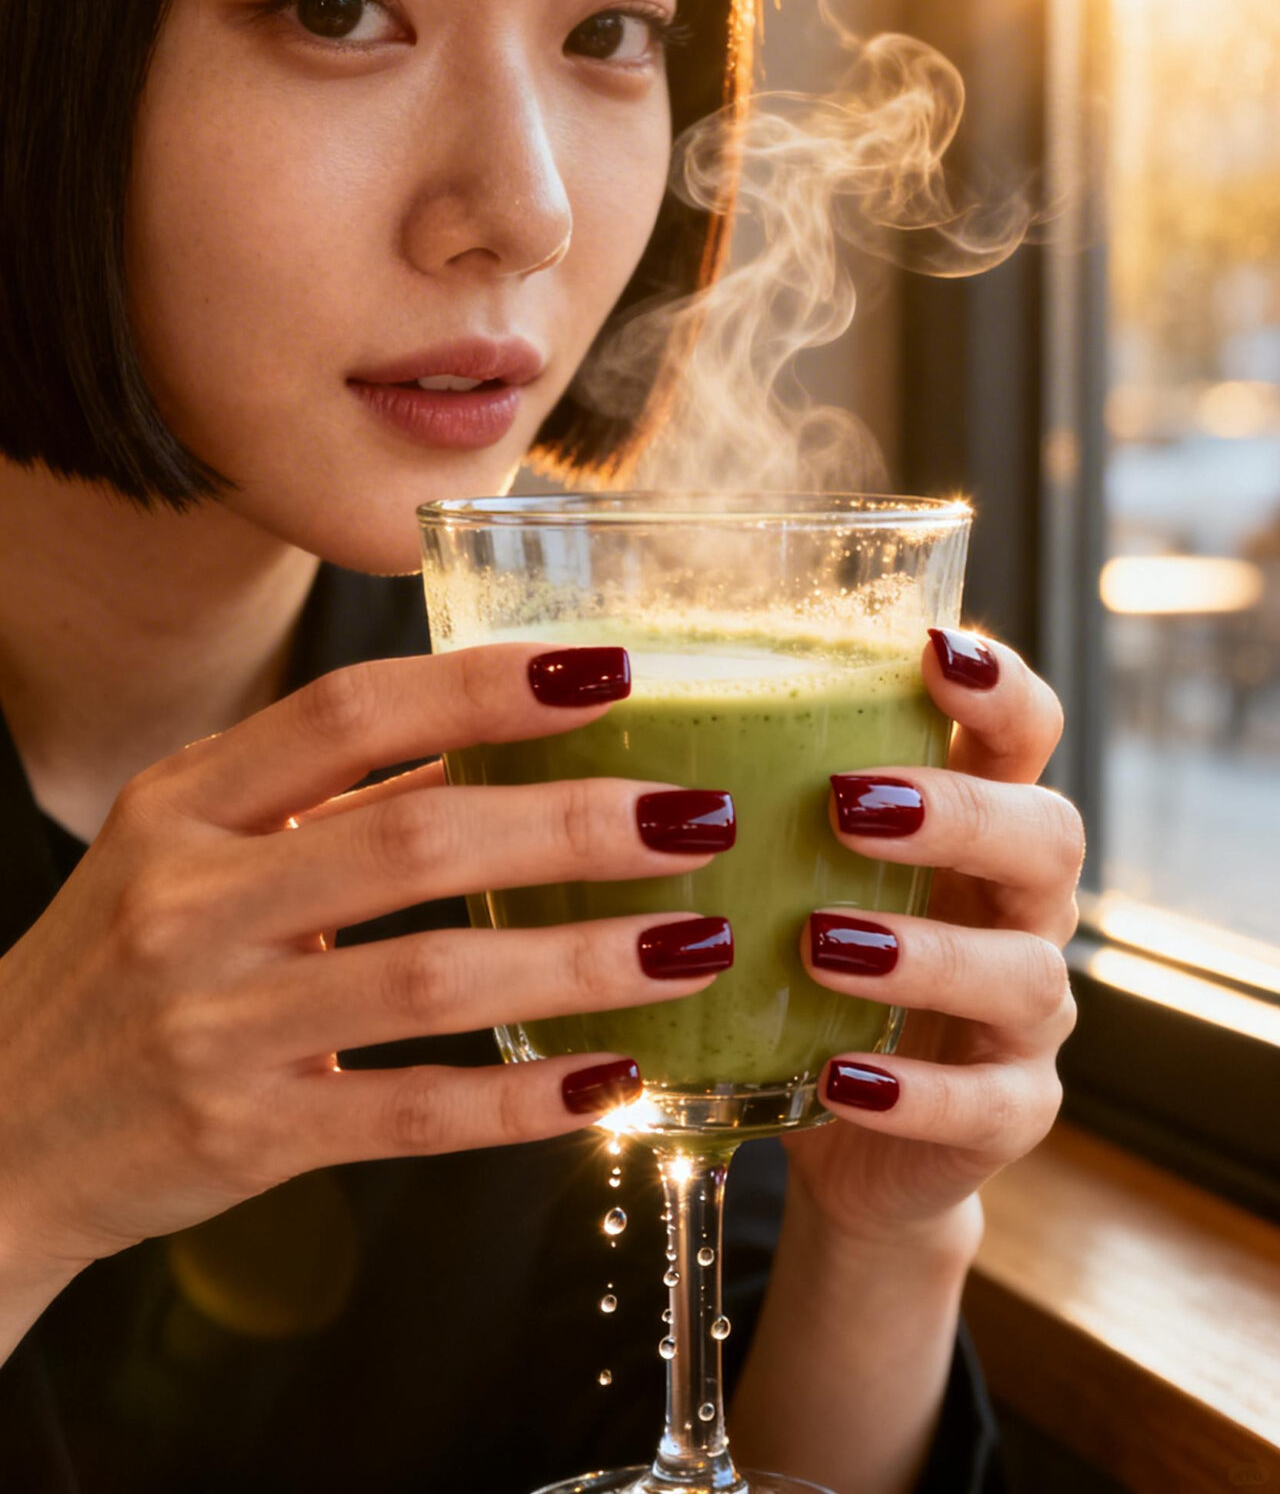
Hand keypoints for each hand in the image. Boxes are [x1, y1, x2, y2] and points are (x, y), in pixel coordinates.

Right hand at [0, 644, 730, 1275]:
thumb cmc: (122, 963)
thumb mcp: (189, 849)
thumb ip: (327, 796)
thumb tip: (493, 737)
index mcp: (186, 802)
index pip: (350, 711)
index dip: (484, 687)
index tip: (608, 671)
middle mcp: (193, 898)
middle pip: (416, 837)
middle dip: (574, 824)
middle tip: (694, 816)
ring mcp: (213, 1022)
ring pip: (433, 981)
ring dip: (581, 962)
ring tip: (693, 946)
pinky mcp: (240, 1135)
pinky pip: (409, 1114)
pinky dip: (519, 1102)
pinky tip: (612, 1081)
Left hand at [786, 627, 1082, 1245]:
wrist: (851, 1140)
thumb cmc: (805, 975)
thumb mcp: (788, 878)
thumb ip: (750, 801)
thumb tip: (604, 695)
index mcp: (976, 828)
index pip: (1026, 734)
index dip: (1000, 689)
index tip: (931, 653)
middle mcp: (1019, 909)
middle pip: (1050, 835)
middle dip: (957, 813)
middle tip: (845, 805)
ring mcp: (1028, 1017)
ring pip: (1024, 972)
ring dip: (923, 955)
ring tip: (820, 945)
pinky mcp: (1011, 1112)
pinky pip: (992, 1104)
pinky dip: (916, 1093)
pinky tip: (839, 1078)